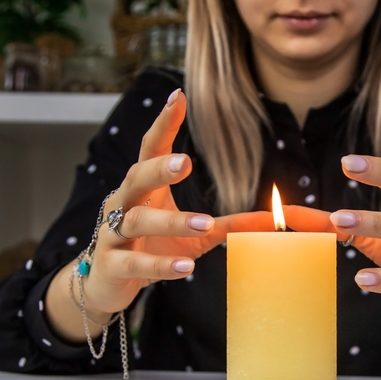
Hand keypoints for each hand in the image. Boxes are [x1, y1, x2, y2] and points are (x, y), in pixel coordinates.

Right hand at [46, 89, 270, 338]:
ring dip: (172, 221)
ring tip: (206, 223)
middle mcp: (124, 203)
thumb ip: (229, 224)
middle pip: (138, 177)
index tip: (178, 96)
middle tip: (186, 162)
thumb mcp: (195, 234)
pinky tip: (185, 267)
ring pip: (137, 220)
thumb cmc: (153, 247)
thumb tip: (272, 218)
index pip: (151, 148)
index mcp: (144, 187)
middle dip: (160, 169)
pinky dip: (160, 264)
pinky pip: (135, 262)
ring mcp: (113, 233)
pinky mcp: (112, 265)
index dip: (164, 123)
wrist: (109, 283)